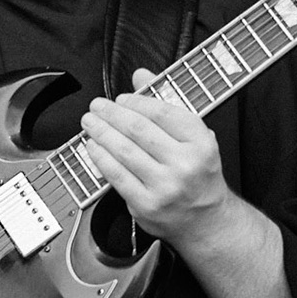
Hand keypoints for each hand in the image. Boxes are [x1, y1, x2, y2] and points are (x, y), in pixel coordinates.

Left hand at [80, 67, 240, 252]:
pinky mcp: (146, 204)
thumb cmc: (199, 177)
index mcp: (200, 143)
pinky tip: (93, 147)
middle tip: (97, 106)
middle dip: (111, 113)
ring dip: (101, 132)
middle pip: (139, 129)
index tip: (121, 98)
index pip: (162, 112)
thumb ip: (167, 105)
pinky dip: (101, 158)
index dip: (136, 101)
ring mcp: (165, 186)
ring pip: (124, 151)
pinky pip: (116, 175)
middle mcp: (185, 164)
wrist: (206, 221)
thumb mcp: (195, 138)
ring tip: (90, 122)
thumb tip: (141, 76)